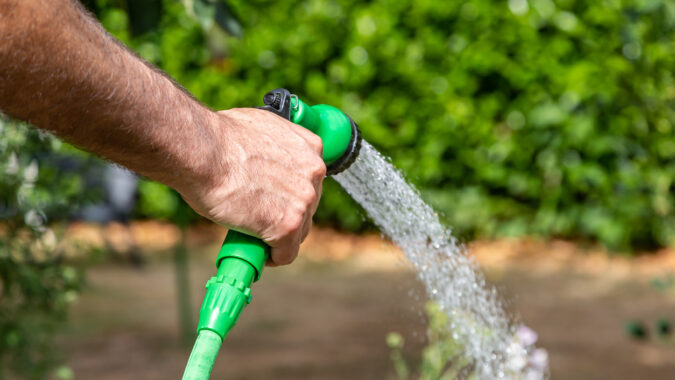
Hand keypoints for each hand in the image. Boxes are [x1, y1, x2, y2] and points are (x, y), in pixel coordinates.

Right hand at [178, 108, 325, 265]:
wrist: (203, 150)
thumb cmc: (219, 138)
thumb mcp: (260, 129)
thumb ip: (274, 148)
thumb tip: (263, 161)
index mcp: (310, 147)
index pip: (309, 180)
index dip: (290, 193)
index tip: (275, 199)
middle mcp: (314, 173)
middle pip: (307, 207)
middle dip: (285, 215)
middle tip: (259, 217)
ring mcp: (303, 200)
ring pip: (298, 232)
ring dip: (278, 237)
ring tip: (253, 234)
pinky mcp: (288, 225)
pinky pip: (286, 253)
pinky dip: (272, 258)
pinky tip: (257, 252)